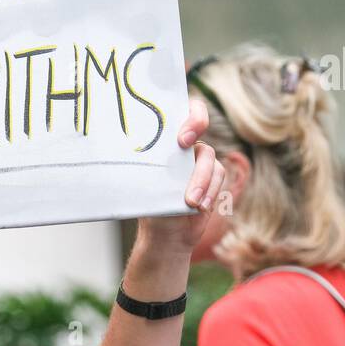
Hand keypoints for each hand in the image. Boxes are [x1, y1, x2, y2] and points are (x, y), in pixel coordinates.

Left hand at [138, 97, 224, 254]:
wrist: (165, 235)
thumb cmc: (149, 208)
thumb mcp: (142, 186)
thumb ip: (147, 169)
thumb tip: (126, 154)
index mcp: (162, 141)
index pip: (174, 110)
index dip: (185, 115)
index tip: (180, 138)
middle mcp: (182, 145)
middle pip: (198, 120)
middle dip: (196, 124)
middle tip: (184, 143)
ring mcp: (198, 159)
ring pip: (208, 157)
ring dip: (201, 179)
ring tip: (191, 202)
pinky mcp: (212, 176)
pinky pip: (218, 176)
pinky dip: (210, 191)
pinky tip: (199, 206)